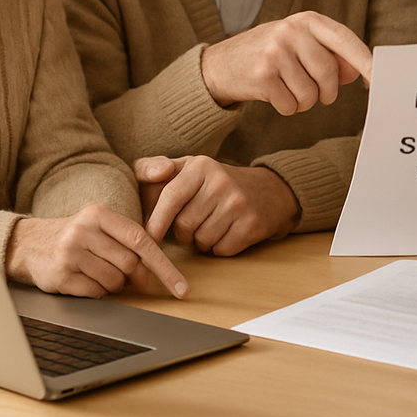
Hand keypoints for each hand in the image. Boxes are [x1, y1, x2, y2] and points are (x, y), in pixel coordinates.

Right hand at [4, 203, 188, 298]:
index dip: (164, 266)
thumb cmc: (75, 236)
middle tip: (129, 278)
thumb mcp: (100, 226)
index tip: (181, 286)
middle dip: (135, 277)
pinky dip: (98, 292)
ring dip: (114, 285)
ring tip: (99, 274)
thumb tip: (151, 273)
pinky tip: (86, 281)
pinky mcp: (60, 276)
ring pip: (114, 280)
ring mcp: (70, 253)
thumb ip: (128, 240)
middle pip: (130, 263)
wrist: (28, 244)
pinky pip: (95, 292)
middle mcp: (84, 230)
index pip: (142, 240)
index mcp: (100, 213)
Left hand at [137, 155, 300, 255]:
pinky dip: (220, 248)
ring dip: (202, 241)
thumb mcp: (187, 168)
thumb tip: (148, 175)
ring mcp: (239, 203)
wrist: (269, 191)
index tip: (147, 238)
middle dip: (183, 233)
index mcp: (201, 166)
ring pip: (201, 240)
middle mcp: (221, 181)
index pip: (171, 197)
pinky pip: (221, 250)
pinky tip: (228, 232)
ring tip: (213, 225)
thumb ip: (153, 168)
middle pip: (184, 225)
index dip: (156, 221)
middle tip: (195, 223)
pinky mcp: (252, 224)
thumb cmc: (216, 183)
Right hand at [200, 11, 371, 113]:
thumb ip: (330, 55)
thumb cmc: (268, 54)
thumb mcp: (299, 45)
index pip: (344, 39)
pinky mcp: (262, 76)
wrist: (219, 64)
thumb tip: (360, 72)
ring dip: (304, 101)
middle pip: (329, 73)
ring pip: (311, 94)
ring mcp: (275, 52)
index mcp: (306, 20)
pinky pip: (291, 106)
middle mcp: (291, 31)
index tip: (379, 79)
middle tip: (317, 94)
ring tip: (287, 89)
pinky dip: (287, 108)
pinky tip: (273, 95)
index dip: (364, 61)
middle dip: (327, 92)